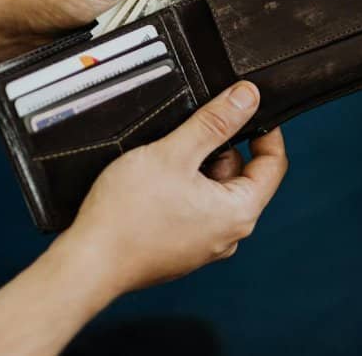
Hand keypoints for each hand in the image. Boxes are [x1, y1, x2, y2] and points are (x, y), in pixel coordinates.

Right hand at [56, 81, 286, 294]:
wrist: (87, 262)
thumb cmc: (126, 216)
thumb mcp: (175, 153)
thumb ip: (215, 122)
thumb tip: (247, 98)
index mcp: (239, 213)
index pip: (274, 165)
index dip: (267, 132)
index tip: (250, 111)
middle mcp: (228, 235)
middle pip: (241, 177)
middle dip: (219, 151)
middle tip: (187, 139)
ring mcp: (204, 245)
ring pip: (214, 192)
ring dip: (196, 170)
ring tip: (162, 165)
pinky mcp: (182, 249)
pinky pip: (194, 210)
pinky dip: (181, 191)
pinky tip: (154, 186)